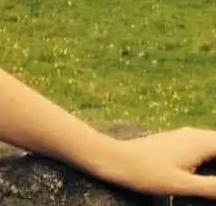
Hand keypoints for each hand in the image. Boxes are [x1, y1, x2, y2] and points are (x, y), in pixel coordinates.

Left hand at [101, 129, 215, 198]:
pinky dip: (212, 158)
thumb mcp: (182, 185)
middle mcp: (194, 135)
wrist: (116, 159)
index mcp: (199, 142)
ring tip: (214, 181)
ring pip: (213, 144)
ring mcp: (185, 137)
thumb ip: (212, 187)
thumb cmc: (147, 174)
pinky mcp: (177, 142)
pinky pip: (204, 147)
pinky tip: (210, 172)